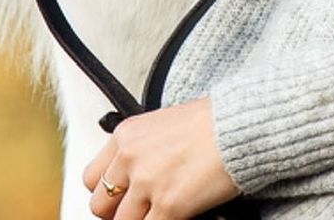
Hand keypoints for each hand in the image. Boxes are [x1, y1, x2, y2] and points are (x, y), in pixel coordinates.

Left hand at [81, 98, 239, 218]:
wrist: (240, 126)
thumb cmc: (213, 123)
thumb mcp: (163, 125)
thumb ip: (141, 150)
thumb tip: (134, 177)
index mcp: (126, 135)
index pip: (92, 178)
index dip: (107, 194)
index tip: (119, 199)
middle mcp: (130, 158)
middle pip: (100, 205)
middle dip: (118, 213)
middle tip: (138, 211)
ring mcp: (147, 183)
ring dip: (141, 219)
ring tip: (158, 213)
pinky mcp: (168, 205)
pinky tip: (177, 217)